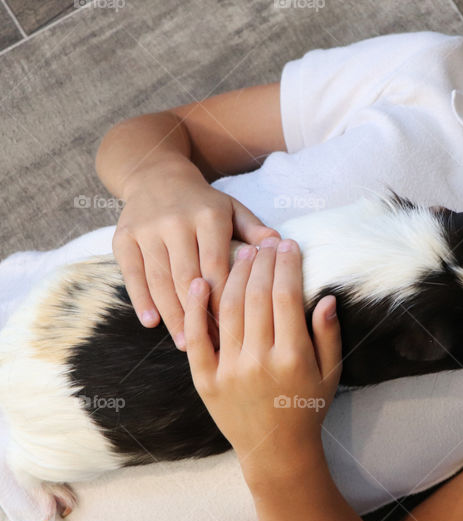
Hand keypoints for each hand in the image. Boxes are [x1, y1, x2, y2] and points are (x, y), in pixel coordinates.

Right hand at [113, 164, 280, 349]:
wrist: (155, 176)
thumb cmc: (203, 202)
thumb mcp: (232, 209)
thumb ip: (254, 230)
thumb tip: (281, 246)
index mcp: (208, 216)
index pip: (217, 265)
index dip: (224, 298)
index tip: (236, 327)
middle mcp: (176, 222)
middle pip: (188, 277)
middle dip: (200, 314)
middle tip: (213, 345)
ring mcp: (147, 230)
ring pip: (160, 280)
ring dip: (172, 314)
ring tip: (186, 342)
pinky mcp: (123, 239)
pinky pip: (133, 275)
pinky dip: (142, 300)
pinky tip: (152, 323)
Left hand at [183, 237, 341, 478]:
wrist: (275, 450)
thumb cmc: (307, 408)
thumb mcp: (330, 373)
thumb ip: (328, 335)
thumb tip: (325, 297)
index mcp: (292, 356)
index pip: (286, 296)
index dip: (287, 266)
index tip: (289, 245)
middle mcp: (258, 360)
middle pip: (256, 296)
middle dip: (263, 263)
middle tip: (267, 243)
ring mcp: (228, 369)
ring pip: (227, 309)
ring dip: (235, 275)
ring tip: (243, 254)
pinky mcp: (204, 379)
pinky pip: (197, 338)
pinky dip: (196, 309)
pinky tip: (199, 283)